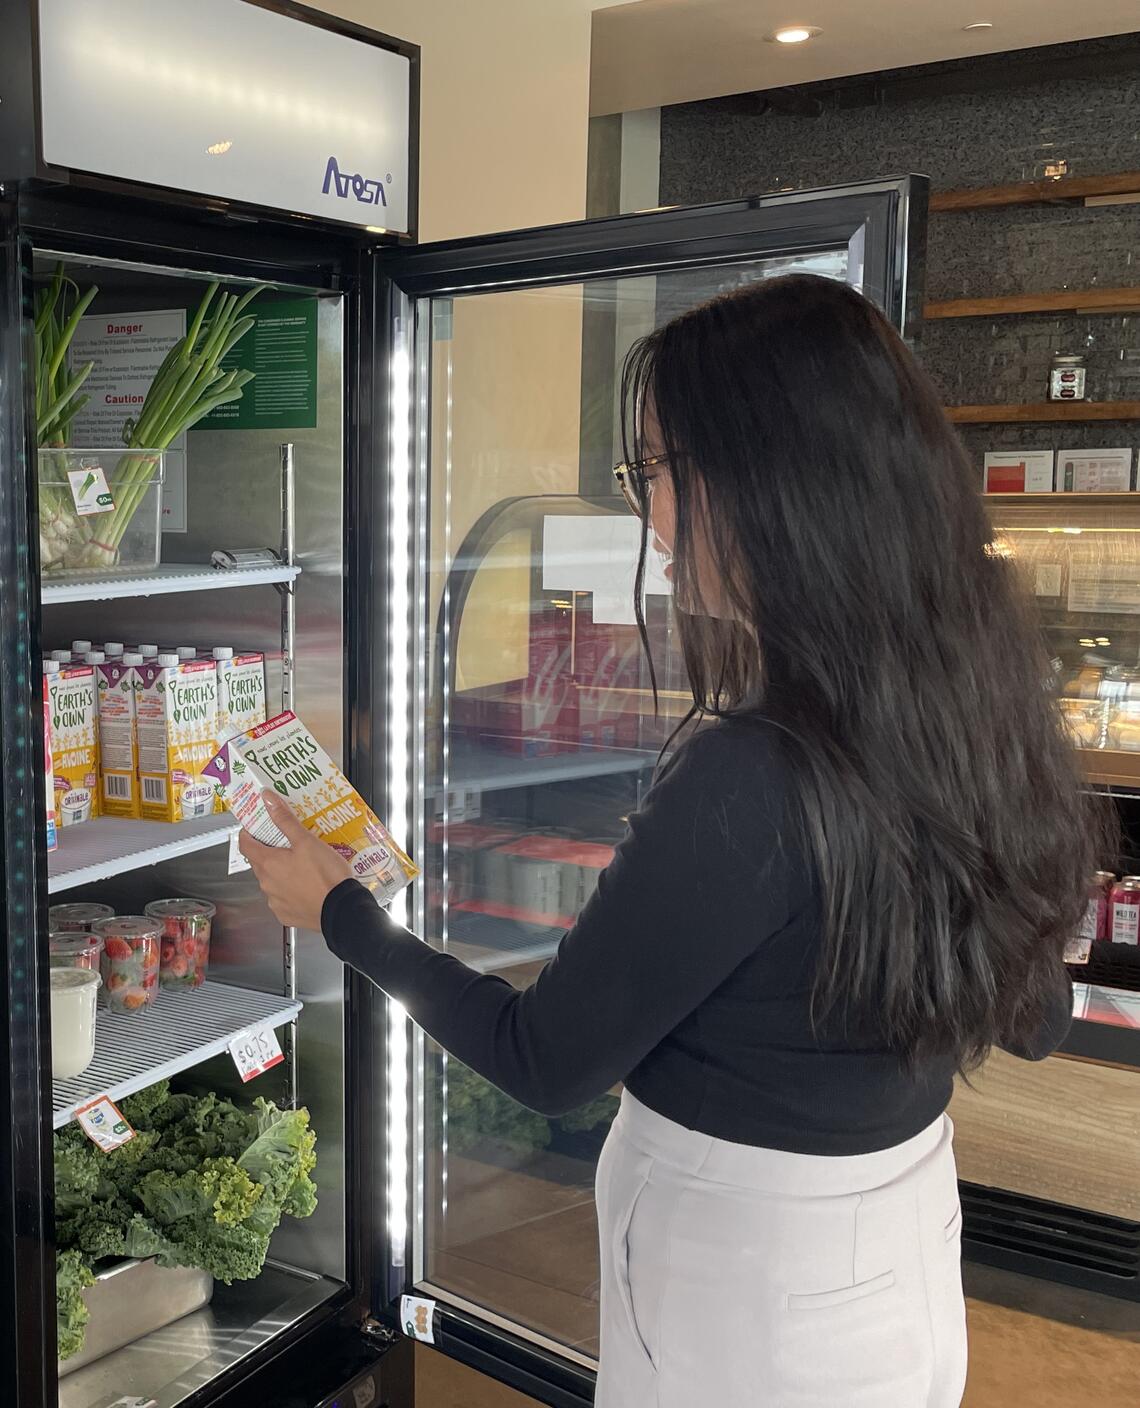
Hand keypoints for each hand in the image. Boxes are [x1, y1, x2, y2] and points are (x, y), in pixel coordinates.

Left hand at [238, 790, 351, 931]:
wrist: (340, 909)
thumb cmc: (325, 875)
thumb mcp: (306, 840)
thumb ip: (285, 819)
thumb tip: (267, 799)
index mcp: (268, 863)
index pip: (245, 844)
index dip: (249, 832)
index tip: (257, 826)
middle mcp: (266, 884)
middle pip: (259, 861)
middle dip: (269, 850)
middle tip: (287, 841)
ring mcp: (275, 901)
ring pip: (271, 881)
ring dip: (280, 871)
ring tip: (302, 864)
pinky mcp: (285, 914)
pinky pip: (282, 898)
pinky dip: (290, 890)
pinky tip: (306, 884)